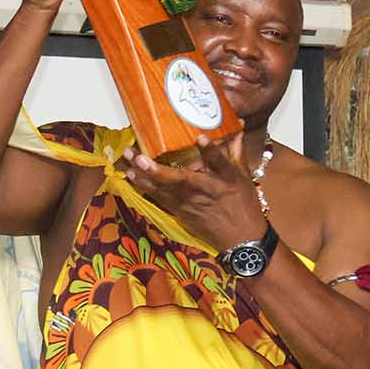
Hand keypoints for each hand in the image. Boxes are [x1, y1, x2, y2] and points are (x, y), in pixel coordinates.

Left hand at [118, 135, 265, 251]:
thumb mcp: (244, 178)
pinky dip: (144, 188)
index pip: (219, 163)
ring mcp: (189, 204)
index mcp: (224, 180)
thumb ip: (236, 151)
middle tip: (136, 155)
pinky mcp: (180, 212)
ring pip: (162, 190)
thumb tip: (237, 128)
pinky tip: (130, 177)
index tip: (201, 138)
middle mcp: (204, 191)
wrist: (241, 241)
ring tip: (125, 161)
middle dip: (156, 169)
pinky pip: (159, 199)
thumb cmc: (244, 206)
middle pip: (178, 180)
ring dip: (142, 177)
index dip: (211, 151)